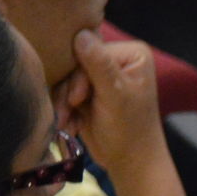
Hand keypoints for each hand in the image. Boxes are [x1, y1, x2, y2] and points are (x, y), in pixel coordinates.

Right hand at [63, 30, 163, 170]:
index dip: (80, 74)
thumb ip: (99, 66)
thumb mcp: (115, 96)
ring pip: (66, 77)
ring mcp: (102, 76)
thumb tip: (81, 34)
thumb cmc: (129, 131)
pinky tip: (70, 124)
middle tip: (70, 111)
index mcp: (132, 54)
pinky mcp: (89, 91)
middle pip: (75, 62)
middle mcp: (117, 59)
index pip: (90, 49)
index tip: (80, 98)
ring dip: (63, 102)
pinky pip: (64, 91)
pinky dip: (64, 108)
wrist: (129, 162)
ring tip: (68, 122)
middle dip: (69, 90)